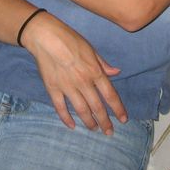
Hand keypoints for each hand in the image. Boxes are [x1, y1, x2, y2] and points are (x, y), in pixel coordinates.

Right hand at [21, 11, 127, 134]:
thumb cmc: (70, 39)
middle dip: (105, 121)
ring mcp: (67, 87)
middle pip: (97, 106)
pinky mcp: (53, 89)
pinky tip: (72, 125)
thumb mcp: (91, 49)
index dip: (118, 109)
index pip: (110, 95)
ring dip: (89, 122)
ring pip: (81, 110)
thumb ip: (103, 64)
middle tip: (109, 132)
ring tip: (94, 129)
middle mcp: (83, 82)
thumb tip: (116, 72)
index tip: (123, 119)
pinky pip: (61, 108)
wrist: (46, 36)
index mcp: (94, 71)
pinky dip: (66, 118)